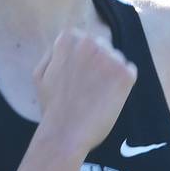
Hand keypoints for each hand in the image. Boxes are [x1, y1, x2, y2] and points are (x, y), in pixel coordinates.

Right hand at [34, 27, 136, 156]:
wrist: (66, 132)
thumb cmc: (52, 106)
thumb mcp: (40, 73)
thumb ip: (54, 53)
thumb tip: (66, 44)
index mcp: (69, 39)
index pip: (83, 39)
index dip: (83, 57)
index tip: (80, 73)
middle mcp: (91, 43)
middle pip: (102, 46)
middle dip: (98, 62)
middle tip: (90, 84)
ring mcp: (110, 57)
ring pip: (116, 58)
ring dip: (111, 72)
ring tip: (98, 93)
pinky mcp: (125, 74)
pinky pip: (129, 70)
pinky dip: (123, 83)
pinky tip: (109, 97)